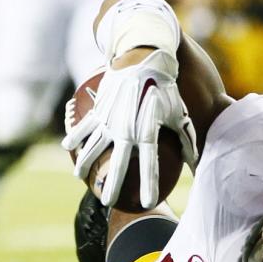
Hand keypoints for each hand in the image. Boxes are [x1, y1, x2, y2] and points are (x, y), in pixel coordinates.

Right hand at [63, 49, 196, 208]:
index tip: (149, 203)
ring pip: (94, 146)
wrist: (144, 58)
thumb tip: (195, 162)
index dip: (150, 184)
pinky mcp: (99, 107)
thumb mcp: (179, 114)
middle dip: (113, 184)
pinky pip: (84, 125)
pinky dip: (75, 136)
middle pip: (118, 162)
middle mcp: (127, 129)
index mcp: (149, 131)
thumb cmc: (166, 89)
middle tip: (109, 202)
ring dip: (86, 163)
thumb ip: (186, 141)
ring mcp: (110, 118)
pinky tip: (67, 148)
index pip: (150, 165)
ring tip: (81, 177)